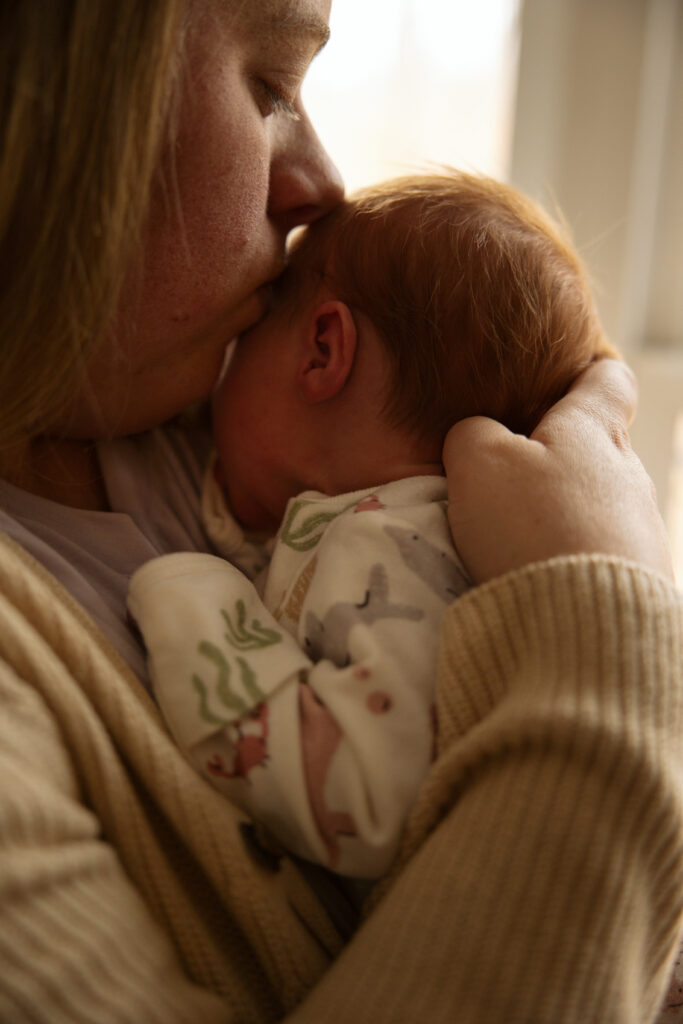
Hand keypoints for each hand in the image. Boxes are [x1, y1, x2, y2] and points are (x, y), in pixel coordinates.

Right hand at [442, 359, 673, 583]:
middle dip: (559, 460)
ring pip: (599, 505)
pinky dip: (571, 558)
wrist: (583, 629)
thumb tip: (479, 436)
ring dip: (563, 516)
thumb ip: (474, 433)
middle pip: (598, 448)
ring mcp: (641, 531)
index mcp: (594, 431)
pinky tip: (538, 579)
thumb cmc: (530, 526)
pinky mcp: (639, 582)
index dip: (586, 373)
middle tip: (507, 482)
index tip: (561, 384)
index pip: (610, 378)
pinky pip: (601, 553)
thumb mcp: (478, 461)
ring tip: (515, 543)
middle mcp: (630, 474)